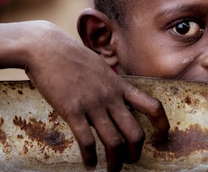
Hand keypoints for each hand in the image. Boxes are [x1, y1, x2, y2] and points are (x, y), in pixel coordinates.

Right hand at [25, 25, 168, 170]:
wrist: (46, 48)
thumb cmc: (71, 56)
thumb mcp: (100, 67)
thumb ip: (110, 83)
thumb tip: (116, 94)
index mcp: (119, 85)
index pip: (152, 105)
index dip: (161, 124)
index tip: (161, 136)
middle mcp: (111, 96)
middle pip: (135, 132)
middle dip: (136, 152)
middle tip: (132, 161)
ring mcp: (93, 104)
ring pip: (113, 141)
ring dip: (115, 161)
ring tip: (112, 170)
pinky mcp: (72, 110)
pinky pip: (86, 141)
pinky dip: (90, 157)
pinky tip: (89, 164)